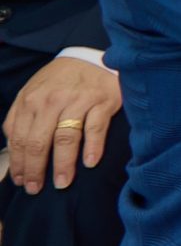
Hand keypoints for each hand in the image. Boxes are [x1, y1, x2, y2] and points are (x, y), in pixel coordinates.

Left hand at [5, 57, 121, 193]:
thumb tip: (13, 148)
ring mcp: (78, 101)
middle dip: (36, 169)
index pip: (20, 139)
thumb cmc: (59, 81)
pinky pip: (96, 128)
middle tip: (36, 188)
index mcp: (31, 100)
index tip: (21, 181)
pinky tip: (89, 163)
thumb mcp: (32, 92)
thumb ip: (19, 117)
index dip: (19, 163)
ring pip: (66, 137)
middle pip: (39, 141)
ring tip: (62, 183)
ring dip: (63, 164)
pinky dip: (93, 147)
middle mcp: (52, 101)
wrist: (89, 56)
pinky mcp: (102, 101)